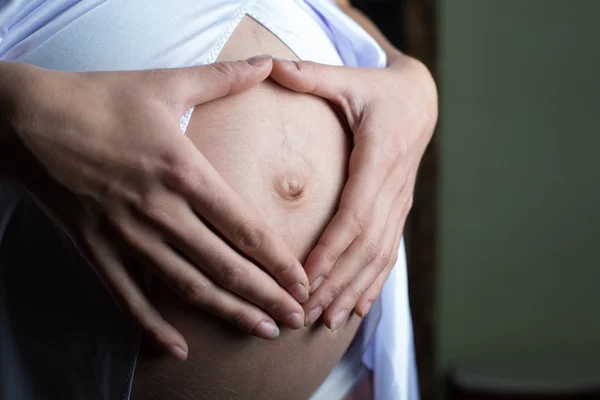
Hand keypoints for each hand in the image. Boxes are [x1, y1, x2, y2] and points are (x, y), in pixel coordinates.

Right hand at [0, 56, 308, 359]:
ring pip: (187, 288)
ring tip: (263, 331)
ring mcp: (127, 236)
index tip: (304, 283)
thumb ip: (223, 78)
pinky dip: (153, 327)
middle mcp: (161, 212)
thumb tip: (267, 62)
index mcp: (184, 172)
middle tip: (299, 318)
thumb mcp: (167, 84)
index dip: (279, 262)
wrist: (28, 120)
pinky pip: (128, 298)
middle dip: (267, 296)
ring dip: (229, 314)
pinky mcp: (96, 250)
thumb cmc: (102, 100)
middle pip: (225, 267)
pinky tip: (178, 350)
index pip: (245, 229)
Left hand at [271, 53, 437, 329]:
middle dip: (336, 282)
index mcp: (379, 158)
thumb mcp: (350, 79)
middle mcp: (394, 188)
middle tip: (304, 312)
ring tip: (324, 320)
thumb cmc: (379, 90)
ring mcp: (400, 203)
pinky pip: (388, 254)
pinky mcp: (399, 211)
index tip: (306, 278)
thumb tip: (270, 65)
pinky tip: (356, 310)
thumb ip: (311, 75)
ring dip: (352, 290)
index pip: (354, 214)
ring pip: (378, 257)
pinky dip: (373, 284)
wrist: (421, 100)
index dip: (332, 250)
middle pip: (365, 246)